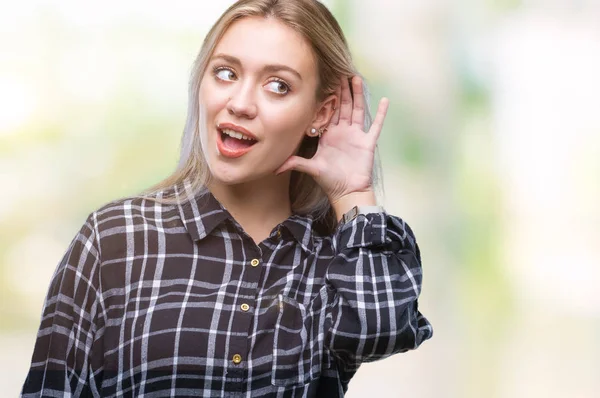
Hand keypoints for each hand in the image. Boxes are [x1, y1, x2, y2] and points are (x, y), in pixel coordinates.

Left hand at [276, 75, 388, 204]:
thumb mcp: (311, 168)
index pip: (328, 112)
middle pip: (343, 106)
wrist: (347, 192)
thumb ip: (295, 163)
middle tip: (340, 71)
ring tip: (356, 78)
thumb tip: (275, 168)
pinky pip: (376, 125)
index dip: (327, 98)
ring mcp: (356, 136)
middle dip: (341, 90)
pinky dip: (381, 113)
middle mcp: (343, 132)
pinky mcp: (367, 142)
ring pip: (357, 110)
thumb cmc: (330, 181)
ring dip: (357, 95)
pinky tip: (385, 100)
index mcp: (329, 135)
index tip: (325, 82)